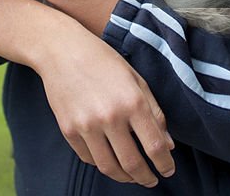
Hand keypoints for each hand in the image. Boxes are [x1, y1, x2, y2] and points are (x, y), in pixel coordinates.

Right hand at [35, 24, 175, 186]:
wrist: (61, 50)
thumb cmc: (103, 61)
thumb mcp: (136, 79)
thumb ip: (154, 112)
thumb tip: (167, 145)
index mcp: (132, 102)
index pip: (155, 146)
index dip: (165, 164)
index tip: (168, 170)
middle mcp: (110, 117)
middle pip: (133, 164)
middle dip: (146, 178)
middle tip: (152, 180)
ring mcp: (86, 125)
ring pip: (109, 167)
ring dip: (124, 178)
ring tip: (132, 176)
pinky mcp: (68, 130)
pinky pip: (89, 158)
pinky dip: (102, 163)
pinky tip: (109, 159)